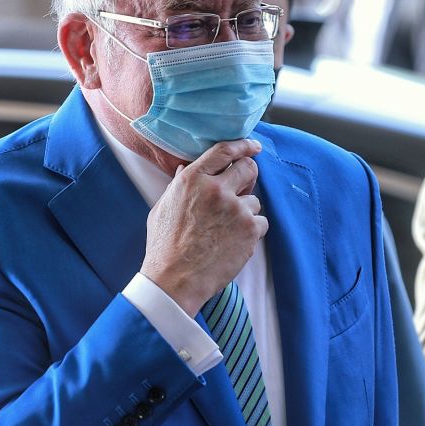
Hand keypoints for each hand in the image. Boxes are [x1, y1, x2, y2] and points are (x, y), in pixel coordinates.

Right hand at [140, 139, 267, 315]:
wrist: (175, 280)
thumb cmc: (164, 246)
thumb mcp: (163, 208)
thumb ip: (178, 185)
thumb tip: (185, 168)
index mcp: (193, 179)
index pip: (223, 151)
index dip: (242, 145)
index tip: (253, 146)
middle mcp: (216, 189)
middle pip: (248, 168)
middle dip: (249, 176)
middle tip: (244, 189)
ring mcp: (236, 209)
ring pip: (255, 201)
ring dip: (245, 212)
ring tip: (225, 231)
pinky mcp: (250, 230)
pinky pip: (261, 222)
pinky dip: (252, 232)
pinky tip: (234, 242)